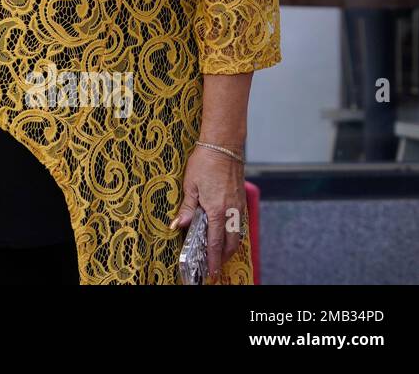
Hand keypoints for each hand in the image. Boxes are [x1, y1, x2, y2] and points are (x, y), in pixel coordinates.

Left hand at [170, 146, 246, 279]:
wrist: (223, 146)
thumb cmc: (205, 163)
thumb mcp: (190, 185)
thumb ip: (186, 208)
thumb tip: (176, 226)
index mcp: (217, 210)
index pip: (216, 242)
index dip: (213, 259)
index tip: (211, 271)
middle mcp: (231, 211)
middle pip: (230, 243)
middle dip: (223, 258)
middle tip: (214, 267)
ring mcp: (239, 206)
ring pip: (237, 235)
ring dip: (229, 247)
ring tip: (220, 255)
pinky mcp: (241, 200)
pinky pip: (240, 224)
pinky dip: (234, 234)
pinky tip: (227, 235)